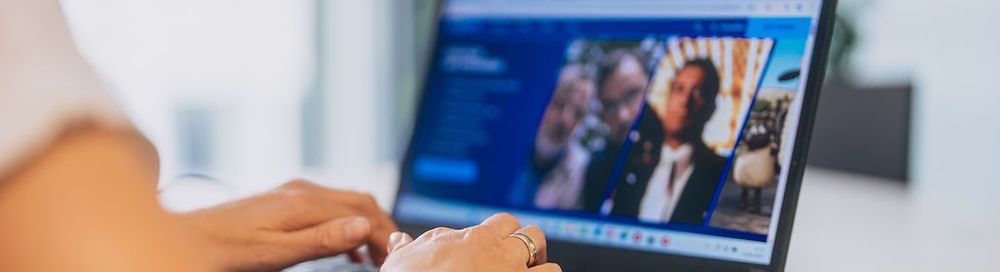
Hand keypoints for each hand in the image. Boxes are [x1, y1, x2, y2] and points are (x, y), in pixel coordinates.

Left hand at [175, 180, 396, 271]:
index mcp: (305, 202)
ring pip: (348, 202)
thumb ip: (322, 240)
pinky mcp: (285, 200)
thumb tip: (364, 226)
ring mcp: (294, 192)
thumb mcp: (277, 253)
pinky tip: (349, 247)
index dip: (386, 237)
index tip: (397, 259)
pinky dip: (348, 224)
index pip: (363, 214)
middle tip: (395, 257)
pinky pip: (330, 206)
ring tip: (378, 255)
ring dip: (368, 225)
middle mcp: (303, 190)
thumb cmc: (226, 250)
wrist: (188, 238)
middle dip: (384, 228)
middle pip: (361, 202)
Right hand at [381, 213, 561, 271]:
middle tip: (521, 264)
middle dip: (531, 248)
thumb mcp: (401, 263)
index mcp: (474, 240)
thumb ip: (408, 248)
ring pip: (551, 266)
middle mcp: (499, 254)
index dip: (505, 235)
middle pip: (534, 235)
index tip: (498, 247)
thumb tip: (401, 239)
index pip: (504, 223)